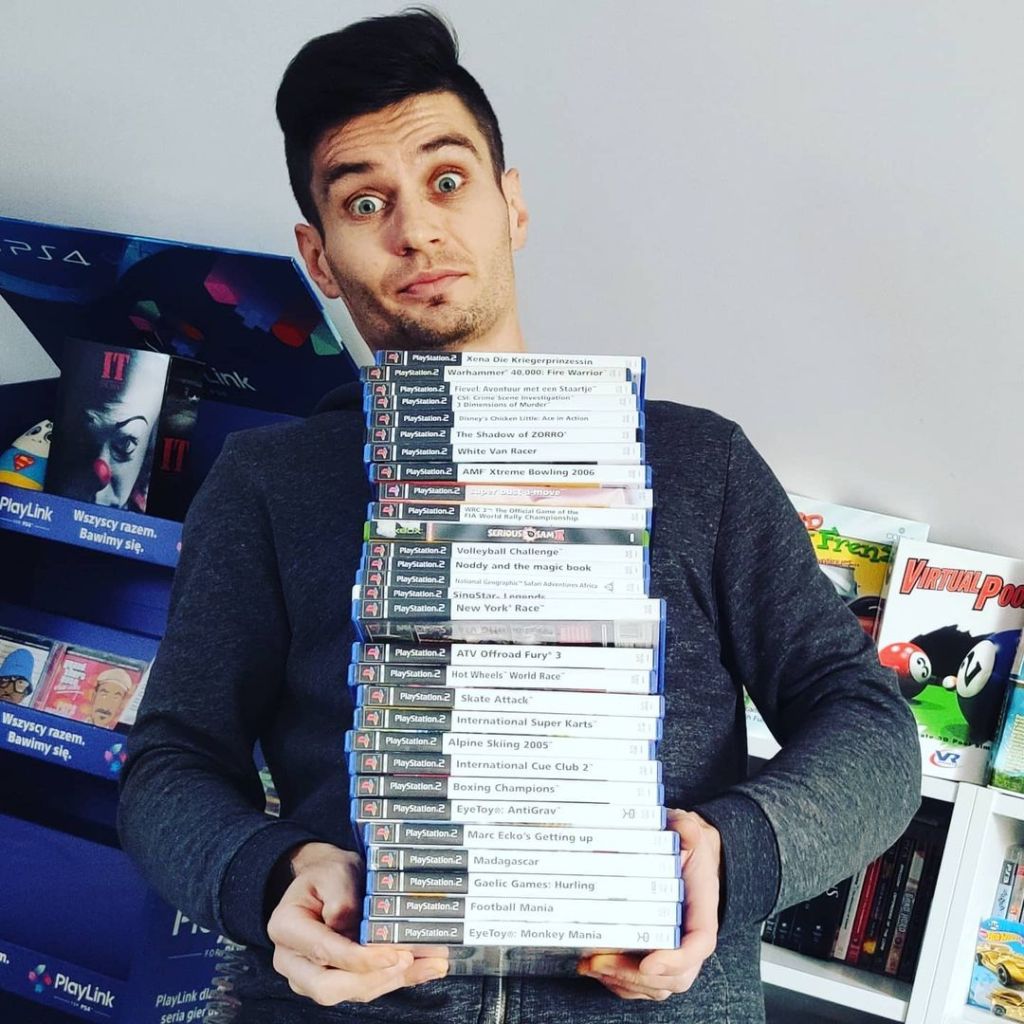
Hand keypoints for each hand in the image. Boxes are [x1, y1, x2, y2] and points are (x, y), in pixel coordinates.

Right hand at [267, 842, 448, 1004]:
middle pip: (330, 988)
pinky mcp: (335, 980)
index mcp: (286, 928)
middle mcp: (293, 960)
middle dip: (374, 978)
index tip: (392, 954)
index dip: (359, 959)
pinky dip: (397, 979)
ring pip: (352, 991)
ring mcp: (311, 975)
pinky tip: (425, 967)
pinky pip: (365, 987)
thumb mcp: (334, 871)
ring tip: (431, 963)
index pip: (323, 952)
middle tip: (409, 959)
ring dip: (394, 980)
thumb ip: (341, 897)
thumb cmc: (327, 874)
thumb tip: (352, 928)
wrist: (324, 881)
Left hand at [577, 808, 719, 999]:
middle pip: (674, 976)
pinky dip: (620, 983)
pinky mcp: (656, 955)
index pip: (698, 945)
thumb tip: (683, 829)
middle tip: (601, 962)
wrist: (693, 856)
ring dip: (623, 982)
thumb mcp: (691, 831)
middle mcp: (691, 939)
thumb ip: (688, 828)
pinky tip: (596, 969)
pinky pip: (642, 983)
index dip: (675, 959)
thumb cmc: (691, 849)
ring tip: (592, 966)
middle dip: (636, 977)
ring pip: (656, 986)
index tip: (649, 963)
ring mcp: (674, 951)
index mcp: (703, 912)